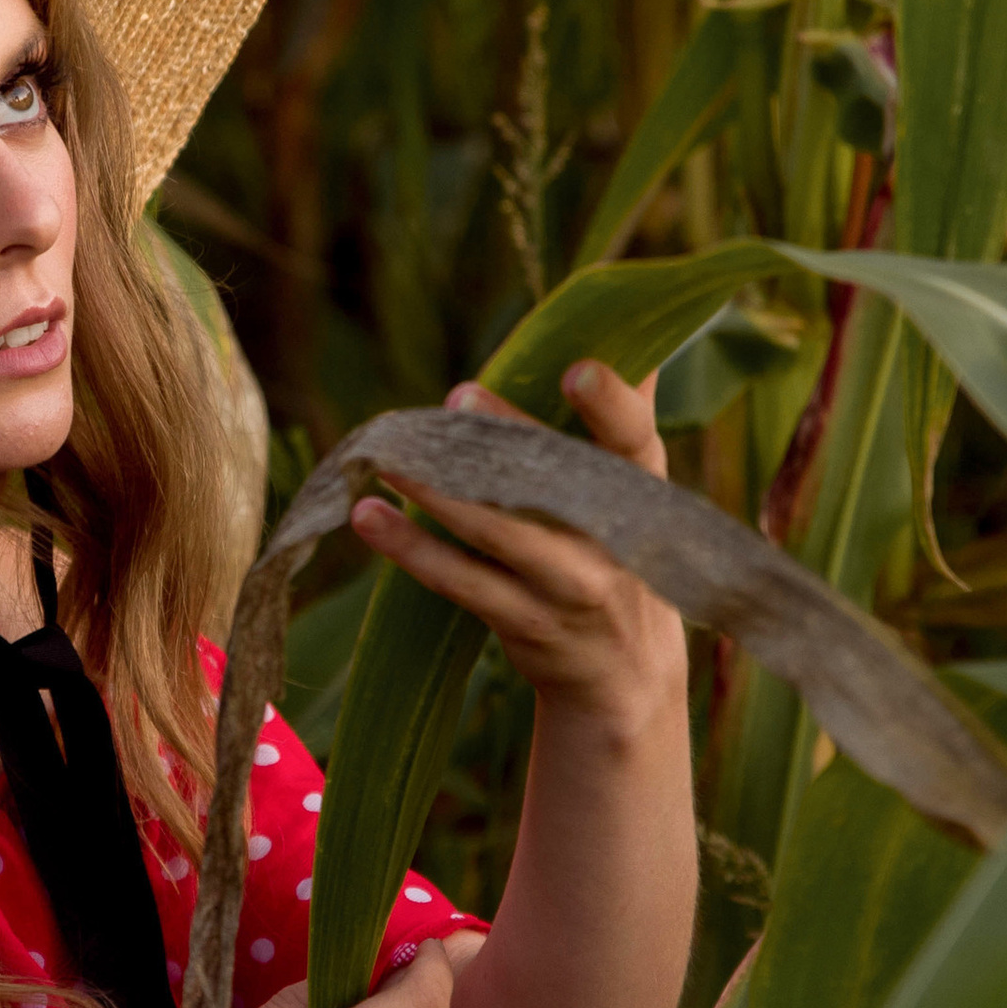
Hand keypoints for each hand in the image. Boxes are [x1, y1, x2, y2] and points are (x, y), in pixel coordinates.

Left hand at [347, 356, 686, 734]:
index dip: (609, 405)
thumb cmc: (621, 554)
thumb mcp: (639, 489)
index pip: (633, 439)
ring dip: (435, 492)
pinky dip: (410, 548)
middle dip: (501, 438)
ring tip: (385, 454)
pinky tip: (367, 516)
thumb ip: (626, 415)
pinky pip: (459, 581)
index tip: (577, 369)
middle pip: (550, 482)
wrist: (625, 671)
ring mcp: (567, 586)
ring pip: (494, 532)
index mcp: (639, 490)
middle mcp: (609, 540)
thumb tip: (633, 336)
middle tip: (455, 395)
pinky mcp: (524, 623)